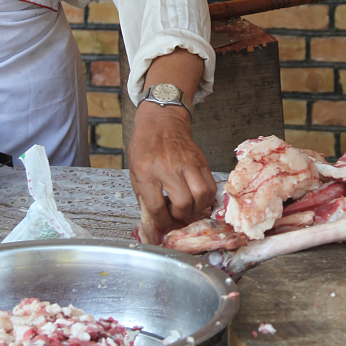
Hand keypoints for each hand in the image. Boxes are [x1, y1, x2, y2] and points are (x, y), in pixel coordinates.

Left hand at [128, 103, 215, 240]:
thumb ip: (144, 196)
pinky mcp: (201, 160)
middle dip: (181, 215)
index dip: (162, 222)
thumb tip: (156, 220)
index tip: (164, 223)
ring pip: (201, 195)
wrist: (161, 122)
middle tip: (177, 214)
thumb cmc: (145, 147)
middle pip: (183, 202)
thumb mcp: (135, 171)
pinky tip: (198, 197)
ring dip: (196, 208)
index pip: (156, 207)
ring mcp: (187, 163)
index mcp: (147, 172)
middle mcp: (168, 168)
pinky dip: (207, 197)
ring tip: (189, 206)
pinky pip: (210, 185)